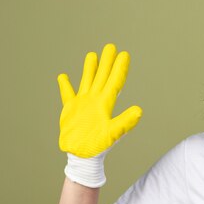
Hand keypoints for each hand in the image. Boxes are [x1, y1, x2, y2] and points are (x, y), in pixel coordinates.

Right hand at [58, 43, 141, 157]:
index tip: (124, 54)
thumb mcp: (113, 134)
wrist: (81, 156)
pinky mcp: (71, 109)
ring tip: (93, 55)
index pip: (115, 81)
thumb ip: (125, 122)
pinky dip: (65, 85)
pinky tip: (63, 76)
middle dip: (107, 62)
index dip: (120, 68)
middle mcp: (95, 101)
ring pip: (87, 81)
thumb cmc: (97, 147)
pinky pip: (67, 94)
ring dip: (90, 68)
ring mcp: (83, 104)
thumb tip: (140, 110)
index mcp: (105, 104)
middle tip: (111, 47)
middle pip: (103, 77)